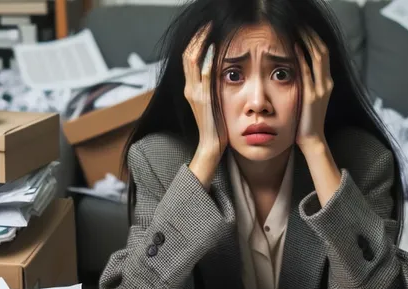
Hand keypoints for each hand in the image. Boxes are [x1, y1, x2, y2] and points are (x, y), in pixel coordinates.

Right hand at [182, 24, 226, 161]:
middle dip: (197, 37)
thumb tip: (220, 75)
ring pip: (193, 59)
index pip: (188, 58)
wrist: (211, 146)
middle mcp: (189, 88)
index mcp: (190, 89)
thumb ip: (211, 89)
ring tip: (211, 28)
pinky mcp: (204, 98)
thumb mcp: (211, 104)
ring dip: (202, 42)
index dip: (195, 42)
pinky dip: (209, 58)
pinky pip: (205, 73)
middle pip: (187, 54)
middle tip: (208, 24)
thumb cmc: (216, 127)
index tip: (206, 30)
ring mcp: (195, 93)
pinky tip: (216, 47)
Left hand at [295, 29, 332, 150]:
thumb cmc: (306, 120)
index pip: (323, 54)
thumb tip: (297, 68)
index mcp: (327, 82)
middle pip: (322, 51)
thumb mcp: (309, 98)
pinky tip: (294, 47)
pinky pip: (307, 72)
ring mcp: (320, 89)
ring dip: (307, 41)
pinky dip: (301, 57)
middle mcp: (327, 83)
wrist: (312, 139)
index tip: (304, 28)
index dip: (315, 39)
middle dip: (311, 35)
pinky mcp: (311, 96)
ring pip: (317, 57)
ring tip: (297, 28)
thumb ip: (307, 83)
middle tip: (300, 23)